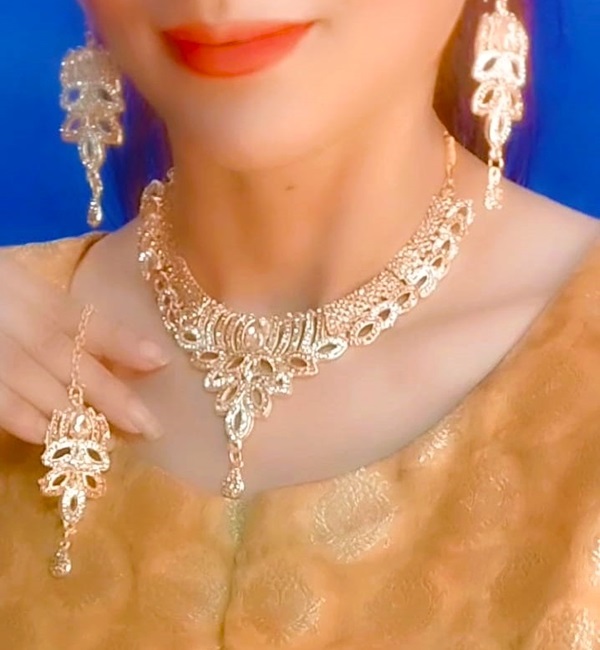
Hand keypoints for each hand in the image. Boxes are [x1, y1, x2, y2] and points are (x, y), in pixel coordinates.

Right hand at [0, 250, 169, 443]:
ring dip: (70, 413)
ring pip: (29, 379)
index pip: (78, 316)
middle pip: (63, 354)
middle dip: (107, 392)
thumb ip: (47, 311)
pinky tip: (48, 438)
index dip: (120, 339)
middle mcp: (5, 313)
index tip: (160, 361)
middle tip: (149, 426)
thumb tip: (112, 352)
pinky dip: (18, 418)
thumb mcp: (12, 283)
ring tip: (110, 439)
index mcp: (20, 285)